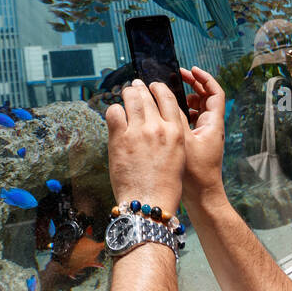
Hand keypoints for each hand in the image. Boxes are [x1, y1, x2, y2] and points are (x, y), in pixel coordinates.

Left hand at [105, 79, 185, 214]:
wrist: (149, 203)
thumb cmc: (164, 186)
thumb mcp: (177, 156)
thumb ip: (169, 136)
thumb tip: (157, 123)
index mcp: (176, 132)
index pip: (168, 98)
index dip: (158, 88)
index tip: (153, 86)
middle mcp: (158, 128)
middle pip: (146, 96)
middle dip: (139, 89)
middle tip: (134, 86)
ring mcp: (138, 132)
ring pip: (130, 99)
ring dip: (127, 94)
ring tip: (124, 94)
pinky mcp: (120, 138)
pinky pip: (114, 112)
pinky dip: (114, 110)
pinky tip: (115, 115)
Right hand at [179, 66, 226, 209]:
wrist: (203, 198)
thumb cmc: (196, 174)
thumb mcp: (182, 141)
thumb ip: (175, 119)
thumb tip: (166, 99)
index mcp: (214, 124)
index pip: (215, 92)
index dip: (204, 78)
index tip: (190, 70)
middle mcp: (212, 127)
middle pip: (206, 98)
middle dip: (193, 85)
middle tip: (176, 77)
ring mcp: (206, 135)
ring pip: (198, 110)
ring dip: (186, 100)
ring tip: (170, 95)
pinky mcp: (198, 144)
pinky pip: (192, 122)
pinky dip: (182, 114)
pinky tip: (168, 116)